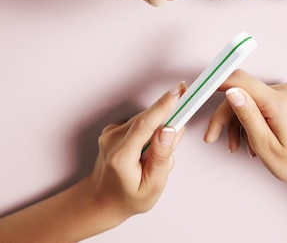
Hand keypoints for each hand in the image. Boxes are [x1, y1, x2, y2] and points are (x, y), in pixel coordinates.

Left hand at [89, 81, 185, 223]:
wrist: (103, 200)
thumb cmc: (129, 198)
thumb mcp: (152, 186)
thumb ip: (162, 157)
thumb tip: (169, 129)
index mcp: (121, 156)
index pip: (144, 123)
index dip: (163, 105)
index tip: (179, 91)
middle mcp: (112, 139)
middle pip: (148, 120)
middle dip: (167, 124)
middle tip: (175, 141)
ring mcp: (110, 133)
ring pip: (145, 121)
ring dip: (157, 132)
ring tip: (154, 158)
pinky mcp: (112, 129)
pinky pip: (139, 123)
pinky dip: (148, 133)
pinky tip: (146, 151)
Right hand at [204, 70, 286, 197]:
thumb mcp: (267, 147)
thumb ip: (248, 117)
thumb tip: (231, 92)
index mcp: (279, 103)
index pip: (242, 80)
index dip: (218, 82)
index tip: (200, 88)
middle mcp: (285, 90)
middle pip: (243, 94)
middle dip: (225, 116)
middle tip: (212, 138)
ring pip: (250, 99)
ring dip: (240, 121)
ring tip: (240, 147)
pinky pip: (261, 102)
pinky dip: (253, 118)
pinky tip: (253, 138)